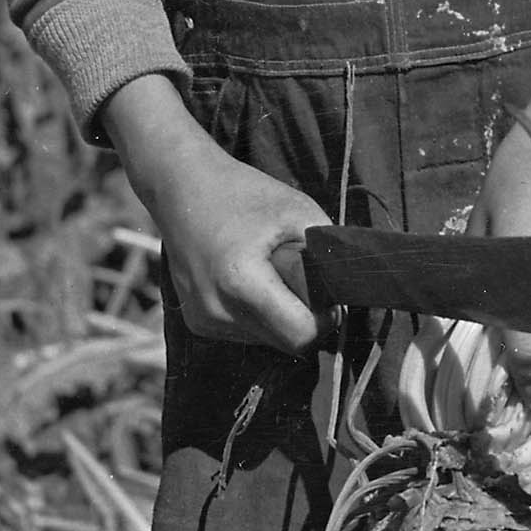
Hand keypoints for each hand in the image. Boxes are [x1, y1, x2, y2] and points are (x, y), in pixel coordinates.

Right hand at [104, 79, 324, 351]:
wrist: (181, 188)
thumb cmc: (244, 194)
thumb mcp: (297, 211)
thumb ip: (326, 252)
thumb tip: (348, 284)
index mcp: (240, 284)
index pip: (300, 336)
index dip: (324, 320)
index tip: (328, 296)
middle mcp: (216, 311)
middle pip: (284, 342)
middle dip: (303, 318)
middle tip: (302, 280)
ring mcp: (202, 320)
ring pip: (265, 339)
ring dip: (279, 316)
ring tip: (269, 273)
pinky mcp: (196, 322)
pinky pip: (244, 332)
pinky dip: (257, 314)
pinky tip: (248, 280)